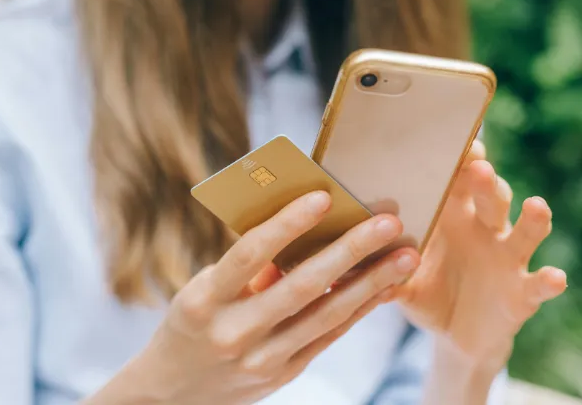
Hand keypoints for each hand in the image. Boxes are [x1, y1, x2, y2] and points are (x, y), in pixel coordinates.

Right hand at [86, 191, 420, 404]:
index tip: (324, 196)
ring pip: (326, 314)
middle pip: (300, 286)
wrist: (175, 394)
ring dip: (371, 282)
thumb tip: (306, 225)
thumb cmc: (195, 321)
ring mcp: (261, 359)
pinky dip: (360, 308)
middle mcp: (233, 332)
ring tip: (406, 255)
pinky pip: (329, 335)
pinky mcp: (284, 373)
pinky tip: (386, 286)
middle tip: (388, 221)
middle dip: (349, 251)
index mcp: (203, 300)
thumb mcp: (204, 291)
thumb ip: (248, 266)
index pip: (249, 254)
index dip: (287, 224)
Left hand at [392, 141, 567, 369]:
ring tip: (536, 206)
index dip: (459, 159)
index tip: (454, 140)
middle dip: (486, 181)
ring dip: (532, 219)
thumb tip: (340, 256)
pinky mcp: (522, 292)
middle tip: (478, 167)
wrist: (453, 336)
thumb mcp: (399, 278)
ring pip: (524, 232)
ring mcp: (507, 258)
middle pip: (491, 196)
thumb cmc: (425, 290)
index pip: (458, 179)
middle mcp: (484, 229)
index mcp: (452, 216)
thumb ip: (377, 265)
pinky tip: (555, 277)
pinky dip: (549, 280)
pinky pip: (538, 283)